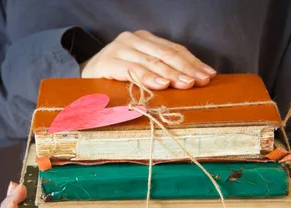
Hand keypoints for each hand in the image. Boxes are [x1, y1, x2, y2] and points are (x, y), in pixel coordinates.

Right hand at [80, 30, 215, 89]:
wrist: (82, 79)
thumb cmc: (114, 78)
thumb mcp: (139, 70)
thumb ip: (159, 71)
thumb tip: (191, 81)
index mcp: (143, 39)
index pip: (173, 49)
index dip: (192, 62)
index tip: (208, 75)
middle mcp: (132, 40)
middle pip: (166, 55)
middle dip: (186, 69)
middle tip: (200, 81)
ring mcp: (119, 49)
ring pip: (152, 62)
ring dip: (171, 74)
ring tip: (186, 84)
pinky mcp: (108, 62)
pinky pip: (133, 71)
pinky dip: (149, 78)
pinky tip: (162, 84)